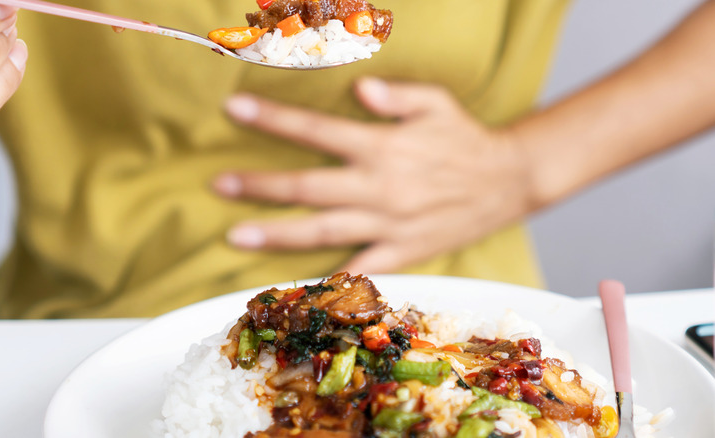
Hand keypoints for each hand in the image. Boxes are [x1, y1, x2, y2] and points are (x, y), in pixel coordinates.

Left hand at [214, 78, 533, 273]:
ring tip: (235, 235)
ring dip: (277, 233)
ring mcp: (389, 225)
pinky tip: (294, 284)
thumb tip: (358, 88)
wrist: (508, 182)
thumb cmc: (465, 138)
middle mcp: (380, 187)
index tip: (235, 109)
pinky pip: (359, 269)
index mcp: (383, 147)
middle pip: (308, 187)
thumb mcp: (437, 103)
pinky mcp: (402, 253)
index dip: (274, 119)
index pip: (317, 131)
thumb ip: (396, 95)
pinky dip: (327, 279)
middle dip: (259, 185)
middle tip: (218, 184)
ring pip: (323, 231)